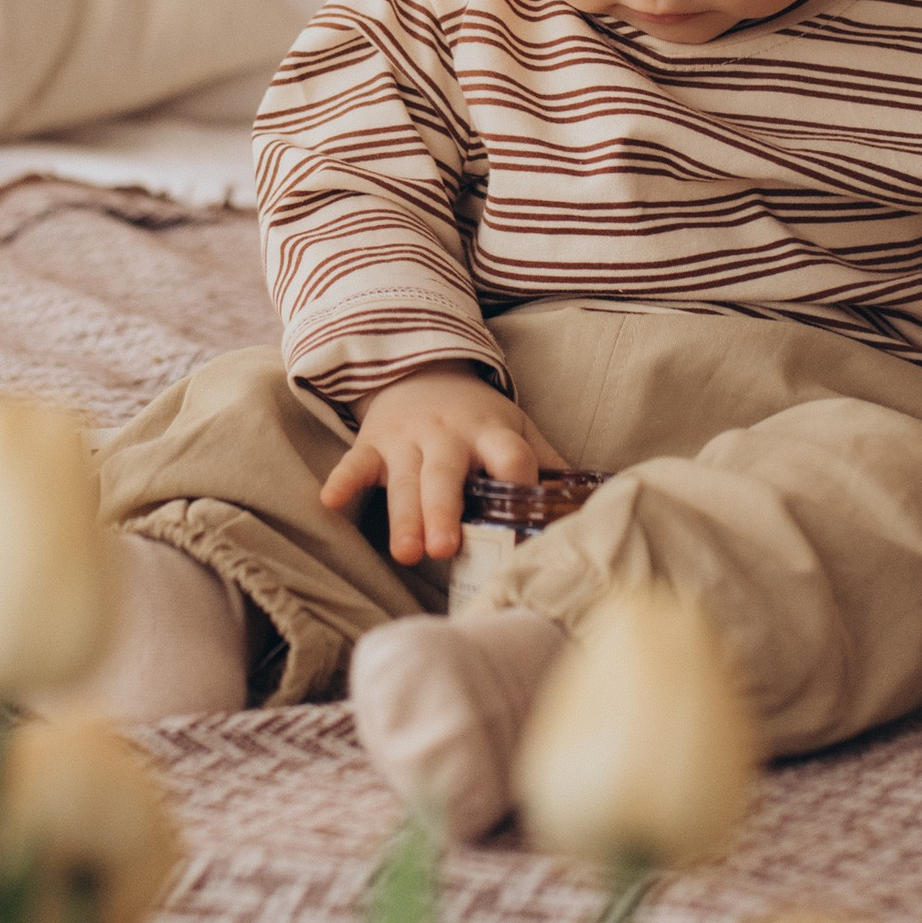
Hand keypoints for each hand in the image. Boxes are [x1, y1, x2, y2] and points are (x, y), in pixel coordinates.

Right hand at [320, 365, 567, 567]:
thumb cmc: (477, 416)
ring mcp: (408, 438)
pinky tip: (330, 504)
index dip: (518, 480)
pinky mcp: (373, 442)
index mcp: (492, 432)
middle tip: (446, 550)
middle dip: (446, 510)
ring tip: (406, 552)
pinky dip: (343, 480)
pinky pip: (355, 462)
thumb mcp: (517, 427)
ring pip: (404, 479)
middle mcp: (449, 435)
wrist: (421, 369)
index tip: (523, 517)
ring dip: (404, 515)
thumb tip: (591, 503)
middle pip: (448, 474)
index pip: (511, 456)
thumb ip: (548, 463)